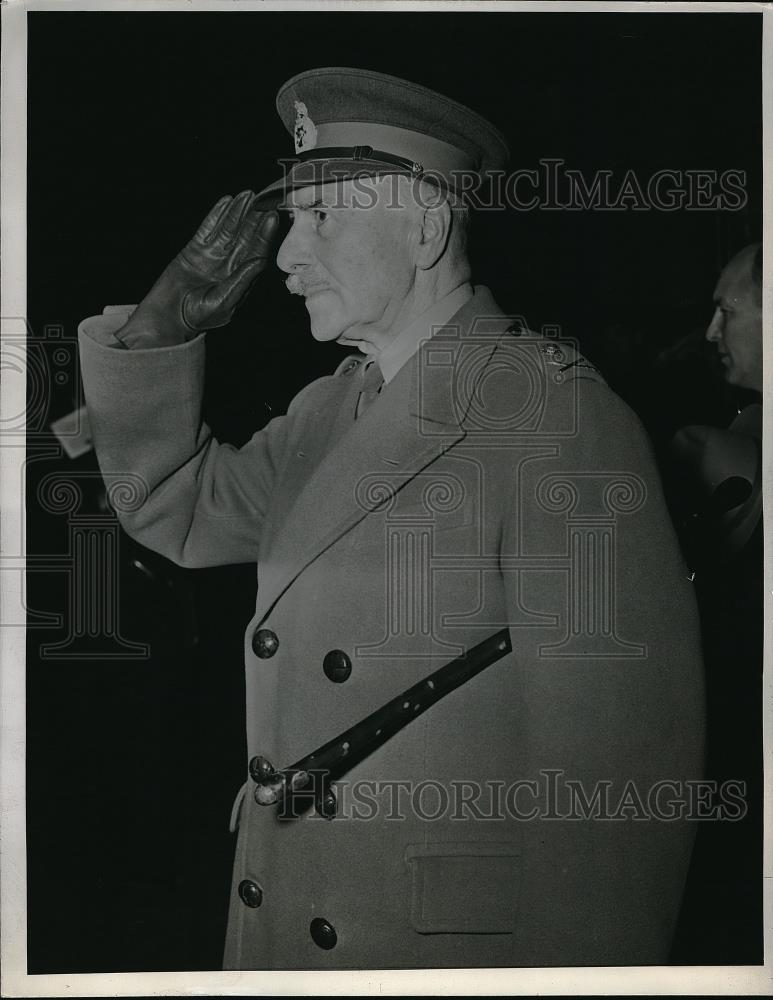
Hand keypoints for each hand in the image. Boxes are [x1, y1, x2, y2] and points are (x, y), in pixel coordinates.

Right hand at [116, 191, 278, 346]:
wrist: (168, 316)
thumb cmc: (198, 316)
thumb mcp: (223, 301)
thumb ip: (241, 280)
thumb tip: (259, 261)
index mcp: (241, 279)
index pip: (256, 253)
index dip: (264, 236)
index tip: (272, 218)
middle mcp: (229, 265)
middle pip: (245, 237)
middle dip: (254, 219)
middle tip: (264, 199)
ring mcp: (212, 256)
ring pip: (228, 230)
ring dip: (237, 212)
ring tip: (247, 195)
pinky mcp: (194, 249)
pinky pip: (207, 228)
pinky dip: (216, 215)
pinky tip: (226, 202)